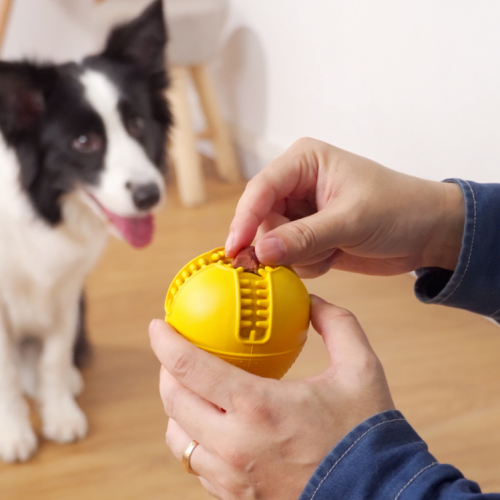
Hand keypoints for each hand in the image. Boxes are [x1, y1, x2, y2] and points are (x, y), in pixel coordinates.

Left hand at [149, 296, 394, 499]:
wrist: (379, 498)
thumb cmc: (366, 434)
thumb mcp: (361, 369)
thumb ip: (336, 324)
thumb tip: (312, 301)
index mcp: (257, 407)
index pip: (190, 367)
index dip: (165, 342)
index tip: (157, 325)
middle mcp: (234, 444)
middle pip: (173, 401)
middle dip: (166, 370)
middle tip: (174, 352)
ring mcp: (231, 477)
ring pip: (178, 438)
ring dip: (176, 408)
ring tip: (190, 389)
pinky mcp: (237, 498)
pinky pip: (197, 465)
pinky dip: (194, 439)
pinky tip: (211, 424)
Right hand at [225, 138, 464, 276]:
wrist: (429, 233)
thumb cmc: (399, 209)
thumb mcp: (351, 221)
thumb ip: (304, 237)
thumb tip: (261, 251)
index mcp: (305, 162)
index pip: (261, 189)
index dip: (245, 219)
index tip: (236, 249)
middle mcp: (296, 184)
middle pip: (262, 219)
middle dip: (279, 243)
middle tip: (306, 254)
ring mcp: (301, 212)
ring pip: (273, 242)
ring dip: (299, 256)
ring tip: (333, 250)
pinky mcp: (308, 236)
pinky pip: (288, 257)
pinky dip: (308, 264)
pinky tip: (334, 256)